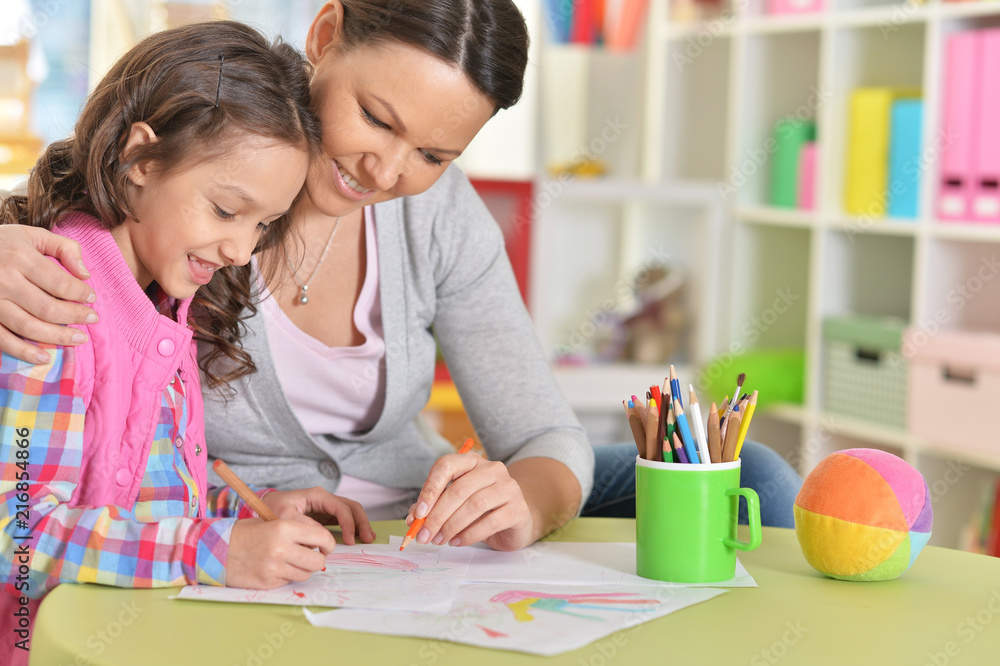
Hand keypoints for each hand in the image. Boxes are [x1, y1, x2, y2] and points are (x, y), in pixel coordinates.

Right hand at [0, 225, 95, 362]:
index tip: (92, 298)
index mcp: (20, 257)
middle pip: (47, 307)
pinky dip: (24, 351)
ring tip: (78, 338)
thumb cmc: (2, 244)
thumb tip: (85, 273)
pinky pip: (3, 339)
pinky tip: (44, 358)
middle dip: (75, 316)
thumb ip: (63, 247)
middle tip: (92, 319)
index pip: (59, 282)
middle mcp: (4, 280)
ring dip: (57, 336)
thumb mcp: (31, 235)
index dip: (80, 293)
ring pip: (29, 326)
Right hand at [225, 518, 335, 588]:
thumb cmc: (245, 533)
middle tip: (312, 557)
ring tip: (289, 561)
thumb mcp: (271, 522)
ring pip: (305, 574)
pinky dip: (286, 577)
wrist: (214, 550)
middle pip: (318, 561)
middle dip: (318, 560)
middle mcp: (281, 548)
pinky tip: (274, 568)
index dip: (328, 544)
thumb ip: (295, 531)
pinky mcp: (267, 583)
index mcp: (284, 527)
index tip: (326, 546)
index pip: (322, 537)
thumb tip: (320, 544)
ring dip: (302, 569)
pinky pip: (289, 582)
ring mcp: (274, 568)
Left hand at [262, 487, 374, 544]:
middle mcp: (325, 499)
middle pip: (351, 507)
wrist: (266, 507)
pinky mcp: (325, 515)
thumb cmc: (273, 509)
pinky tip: (358, 536)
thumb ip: (303, 524)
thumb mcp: (284, 516)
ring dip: (361, 524)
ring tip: (368, 537)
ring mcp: (326, 506)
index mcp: (317, 495)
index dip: (349, 524)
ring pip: (351, 512)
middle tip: (368, 538)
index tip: (350, 540)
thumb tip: (322, 536)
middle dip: (361, 522)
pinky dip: (353, 527)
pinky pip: (344, 519)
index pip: (341, 508)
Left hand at [405, 453, 533, 551]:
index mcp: (472, 461)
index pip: (447, 465)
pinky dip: (469, 535)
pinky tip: (457, 542)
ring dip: (451, 526)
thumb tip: (413, 519)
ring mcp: (508, 487)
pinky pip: (490, 522)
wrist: (515, 521)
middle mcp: (492, 469)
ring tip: (439, 540)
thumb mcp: (455, 505)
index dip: (430, 489)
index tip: (418, 513)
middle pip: (459, 489)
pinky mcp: (518, 509)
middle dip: (437, 515)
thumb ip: (433, 508)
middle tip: (424, 535)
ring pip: (474, 505)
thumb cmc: (481, 511)